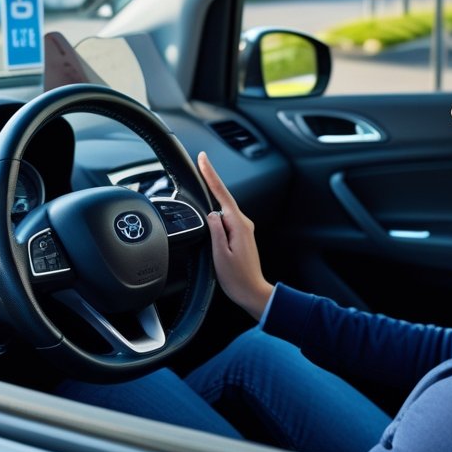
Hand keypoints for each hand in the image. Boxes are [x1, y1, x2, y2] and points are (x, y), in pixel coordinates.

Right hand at [197, 151, 274, 319]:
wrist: (252, 292)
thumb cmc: (237, 278)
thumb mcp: (220, 254)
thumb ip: (215, 230)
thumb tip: (211, 213)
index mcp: (238, 225)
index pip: (222, 193)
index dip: (211, 175)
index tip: (203, 159)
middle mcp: (243, 223)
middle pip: (222, 197)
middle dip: (210, 182)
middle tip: (199, 164)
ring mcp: (243, 229)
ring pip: (223, 209)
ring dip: (212, 199)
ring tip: (201, 190)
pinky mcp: (240, 235)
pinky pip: (225, 218)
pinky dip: (216, 212)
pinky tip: (209, 215)